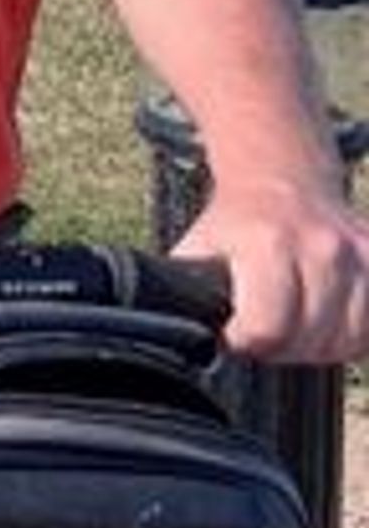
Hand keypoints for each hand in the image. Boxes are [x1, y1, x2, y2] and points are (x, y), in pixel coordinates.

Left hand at [185, 174, 368, 364]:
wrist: (283, 178)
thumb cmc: (236, 223)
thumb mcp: (196, 249)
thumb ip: (186, 293)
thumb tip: (176, 333)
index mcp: (268, 243)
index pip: (266, 330)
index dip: (245, 342)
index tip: (235, 334)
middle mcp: (321, 246)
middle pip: (310, 341)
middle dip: (283, 349)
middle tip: (266, 332)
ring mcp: (358, 252)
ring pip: (349, 340)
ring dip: (321, 347)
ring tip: (296, 327)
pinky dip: (353, 335)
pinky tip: (328, 321)